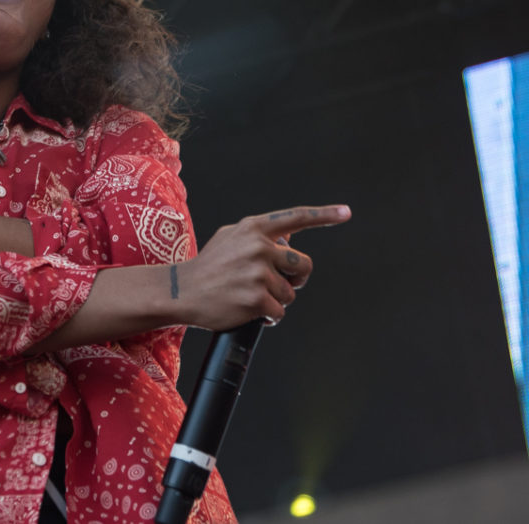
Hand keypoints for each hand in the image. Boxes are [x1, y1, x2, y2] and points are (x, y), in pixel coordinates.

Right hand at [179, 205, 350, 330]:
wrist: (183, 290)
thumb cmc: (209, 265)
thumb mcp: (230, 237)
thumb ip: (258, 235)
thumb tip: (287, 236)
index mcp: (254, 228)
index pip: (296, 218)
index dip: (324, 215)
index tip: (346, 212)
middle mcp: (259, 247)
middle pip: (303, 265)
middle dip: (295, 278)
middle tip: (277, 283)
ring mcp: (258, 273)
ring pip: (291, 293)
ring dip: (276, 299)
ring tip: (251, 295)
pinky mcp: (256, 298)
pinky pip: (279, 311)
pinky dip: (269, 315)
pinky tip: (250, 310)